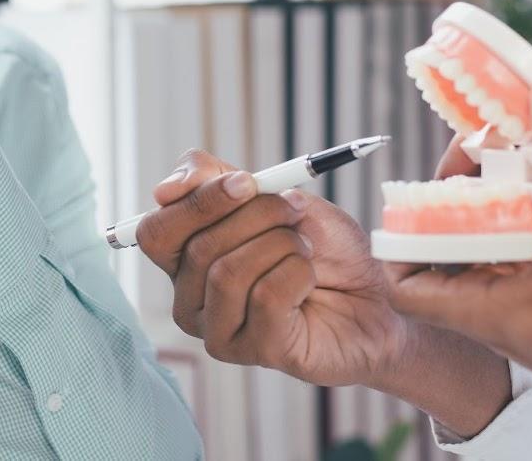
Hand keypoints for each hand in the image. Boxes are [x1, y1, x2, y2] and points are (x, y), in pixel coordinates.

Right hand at [138, 149, 507, 435]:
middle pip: (198, 248)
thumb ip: (216, 180)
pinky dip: (299, 274)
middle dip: (257, 216)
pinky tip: (310, 280)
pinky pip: (266, 297)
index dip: (198, 202)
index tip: (245, 182)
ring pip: (228, 272)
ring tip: (305, 249)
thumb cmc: (321, 248)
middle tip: (294, 211)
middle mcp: (191, 299)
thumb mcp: (272, 195)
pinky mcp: (257, 351)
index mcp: (184, 259)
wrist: (375, 294)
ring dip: (281, 246)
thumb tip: (163, 189)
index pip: (156, 231)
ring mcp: (220, 331)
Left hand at [384, 75, 531, 420]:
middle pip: (452, 242)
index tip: (417, 192)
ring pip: (499, 236)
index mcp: (485, 309)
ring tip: (519, 141)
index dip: (398, 239)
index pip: (407, 283)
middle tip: (482, 142)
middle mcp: (502, 305)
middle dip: (460, 189)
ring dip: (504, 189)